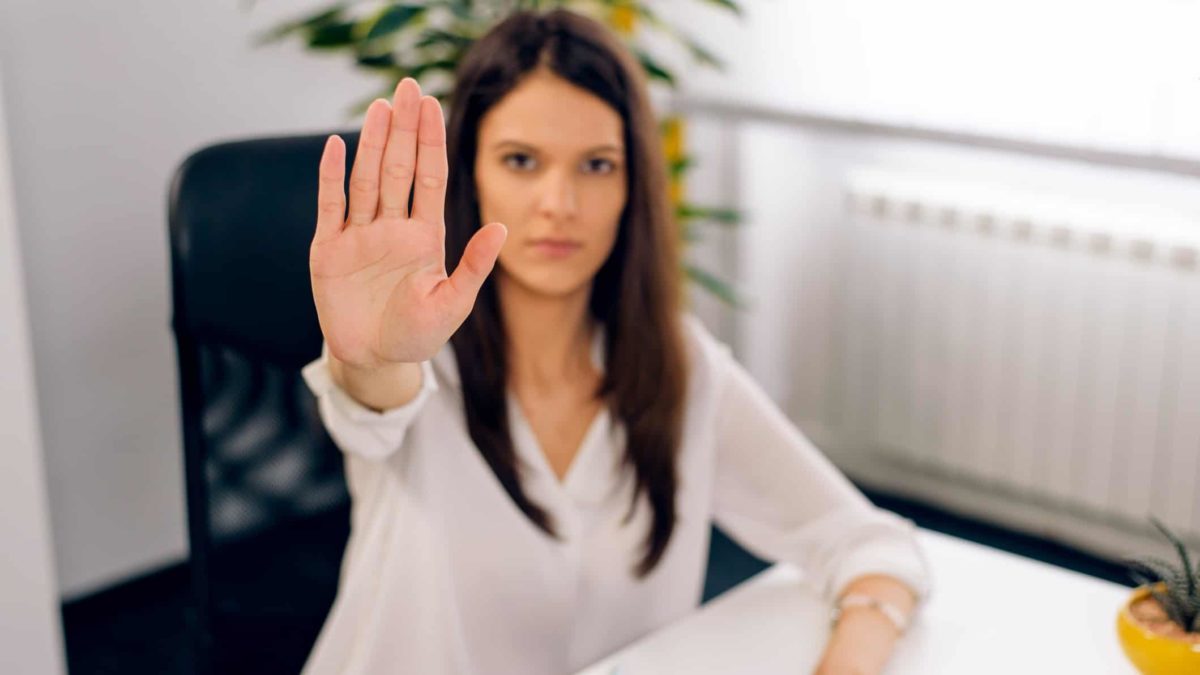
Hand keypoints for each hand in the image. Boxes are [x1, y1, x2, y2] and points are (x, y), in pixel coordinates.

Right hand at [309, 77, 506, 369]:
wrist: (374, 361)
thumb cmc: (417, 335)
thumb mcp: (452, 303)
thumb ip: (474, 266)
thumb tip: (502, 228)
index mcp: (424, 236)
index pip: (429, 177)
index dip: (431, 141)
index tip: (433, 105)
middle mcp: (391, 227)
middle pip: (398, 168)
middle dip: (404, 128)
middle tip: (408, 86)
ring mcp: (358, 236)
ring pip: (367, 179)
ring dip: (372, 143)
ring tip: (380, 106)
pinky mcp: (328, 251)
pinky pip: (330, 207)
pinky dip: (330, 177)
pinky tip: (334, 147)